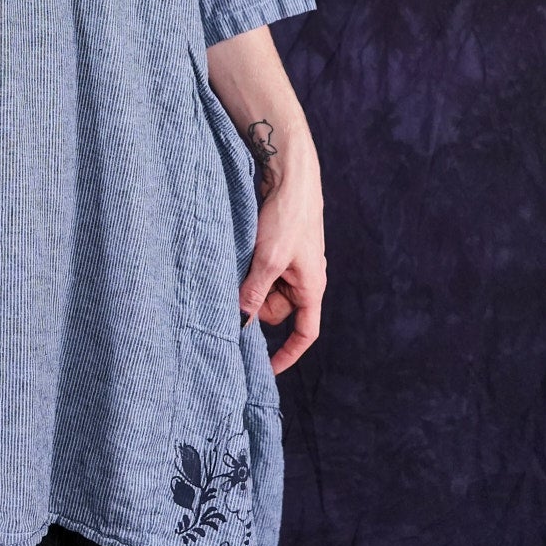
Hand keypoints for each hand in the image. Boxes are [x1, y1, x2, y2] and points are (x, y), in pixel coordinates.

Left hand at [238, 161, 325, 376]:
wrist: (289, 174)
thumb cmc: (287, 216)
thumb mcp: (268, 260)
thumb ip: (254, 293)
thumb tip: (240, 323)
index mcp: (311, 287)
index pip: (304, 332)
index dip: (288, 354)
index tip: (267, 370)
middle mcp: (303, 278)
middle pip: (275, 311)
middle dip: (254, 305)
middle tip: (233, 289)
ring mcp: (289, 263)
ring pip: (262, 289)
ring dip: (246, 284)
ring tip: (235, 262)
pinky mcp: (275, 248)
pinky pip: (259, 271)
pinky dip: (245, 269)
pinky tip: (235, 254)